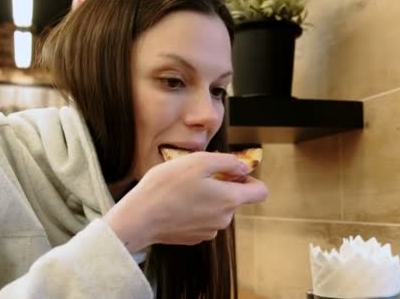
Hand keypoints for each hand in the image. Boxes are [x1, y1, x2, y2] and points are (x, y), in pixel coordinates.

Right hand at [104, 152, 267, 252]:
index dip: (250, 179)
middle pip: (236, 199)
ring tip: (185, 189)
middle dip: (223, 186)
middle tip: (199, 176)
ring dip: (208, 198)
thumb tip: (244, 167)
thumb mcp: (198, 161)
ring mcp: (209, 231)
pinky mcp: (194, 237)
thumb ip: (227, 162)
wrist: (139, 218)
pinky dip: (196, 210)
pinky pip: (203, 220)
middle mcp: (224, 219)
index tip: (233, 173)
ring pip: (218, 209)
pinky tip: (178, 203)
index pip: (261, 192)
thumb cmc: (166, 187)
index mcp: (230, 199)